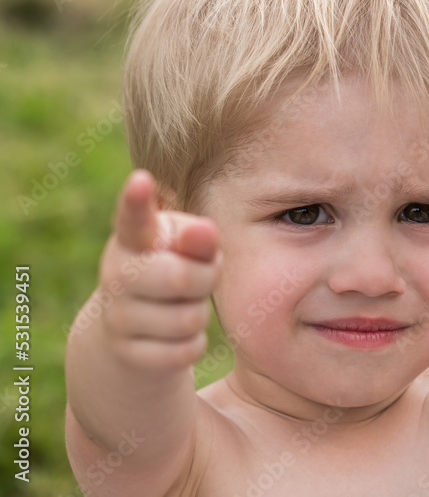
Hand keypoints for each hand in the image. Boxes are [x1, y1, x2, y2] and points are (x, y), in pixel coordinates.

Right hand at [98, 170, 219, 370]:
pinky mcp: (128, 354)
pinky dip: (193, 344)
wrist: (131, 332)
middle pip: (182, 278)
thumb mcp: (188, 250)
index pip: (134, 218)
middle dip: (206, 279)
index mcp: (134, 239)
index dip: (137, 200)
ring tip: (184, 306)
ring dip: (199, 313)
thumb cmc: (172, 272)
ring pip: (188, 319)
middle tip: (201, 277)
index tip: (141, 179)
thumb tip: (205, 232)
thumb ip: (199, 240)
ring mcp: (117, 317)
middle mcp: (117, 274)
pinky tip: (175, 336)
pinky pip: (185, 351)